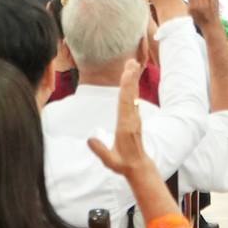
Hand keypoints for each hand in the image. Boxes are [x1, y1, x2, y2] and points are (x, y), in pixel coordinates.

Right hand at [86, 59, 156, 182]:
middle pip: (131, 95)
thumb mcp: (110, 161)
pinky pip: (134, 99)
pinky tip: (132, 78)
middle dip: (130, 78)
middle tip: (132, 62)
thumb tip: (89, 140)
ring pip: (133, 95)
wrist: (138, 165)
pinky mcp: (135, 117)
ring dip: (132, 79)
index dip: (126, 88)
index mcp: (125, 127)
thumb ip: (100, 150)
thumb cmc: (122, 163)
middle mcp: (132, 119)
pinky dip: (132, 87)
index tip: (127, 75)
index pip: (125, 104)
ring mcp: (135, 117)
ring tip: (133, 64)